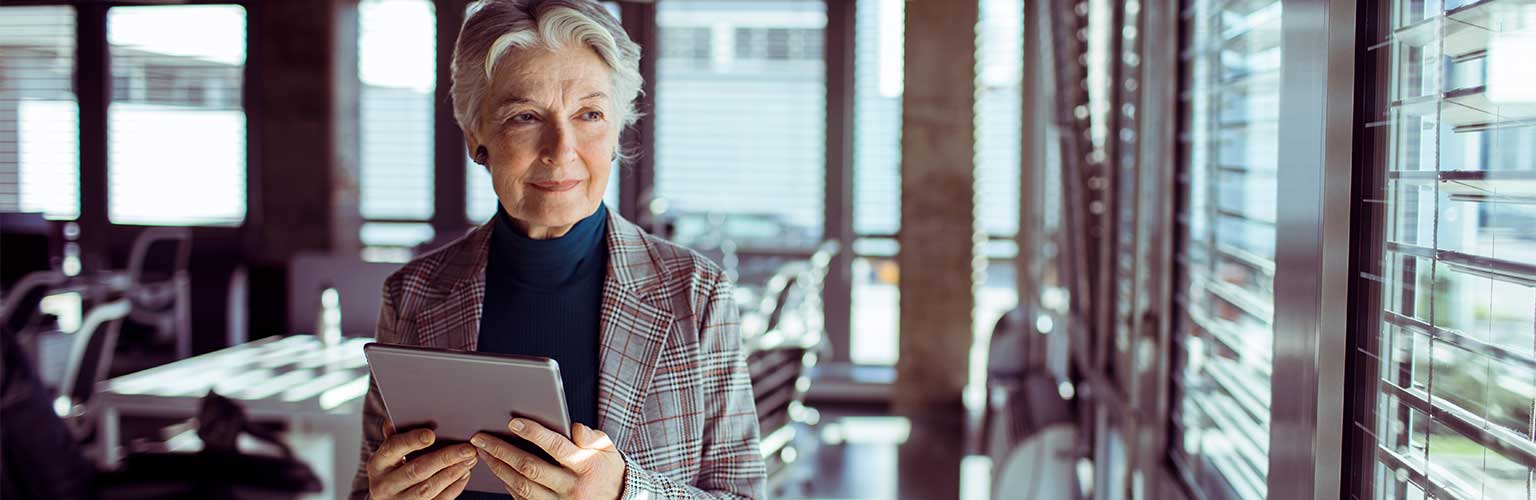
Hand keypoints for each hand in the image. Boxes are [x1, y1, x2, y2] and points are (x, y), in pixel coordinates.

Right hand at [366, 420, 477, 498]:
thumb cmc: (392, 471)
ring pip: (428, 488)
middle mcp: (384, 485)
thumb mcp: (388, 456)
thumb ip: (395, 438)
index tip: (431, 434)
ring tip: (470, 460)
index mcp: (377, 464)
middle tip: (467, 448)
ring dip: (453, 473)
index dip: (411, 441)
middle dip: (445, 458)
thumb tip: (391, 420)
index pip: (393, 448)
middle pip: (417, 470)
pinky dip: (454, 487)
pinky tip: (464, 474)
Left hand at [470, 419, 625, 499]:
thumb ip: (592, 436)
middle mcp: (572, 487)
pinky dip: (508, 485)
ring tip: (483, 452)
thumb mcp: (608, 449)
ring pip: (522, 486)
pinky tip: (498, 470)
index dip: (533, 433)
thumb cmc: (607, 470)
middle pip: (530, 467)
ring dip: (499, 468)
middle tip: (481, 438)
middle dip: (502, 451)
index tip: (512, 422)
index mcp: (586, 465)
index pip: (556, 446)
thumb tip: (574, 427)